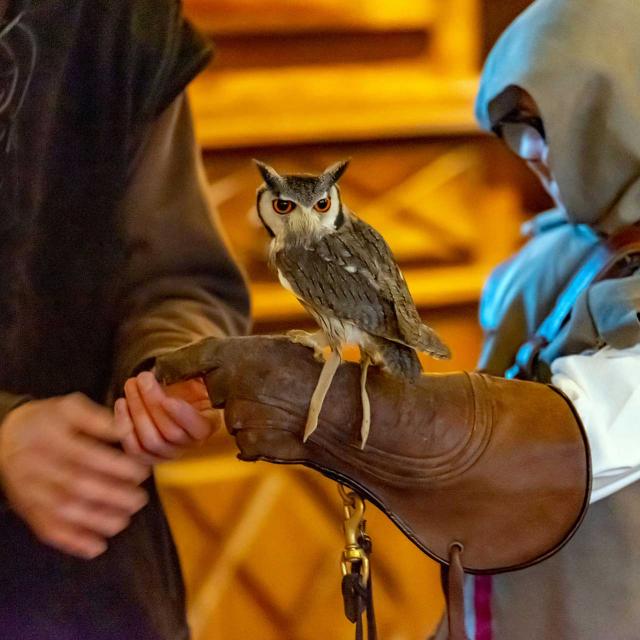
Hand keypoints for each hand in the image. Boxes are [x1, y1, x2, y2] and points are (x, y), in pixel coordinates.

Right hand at [0, 394, 149, 558]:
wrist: (2, 438)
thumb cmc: (45, 421)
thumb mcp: (69, 407)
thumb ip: (97, 418)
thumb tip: (125, 429)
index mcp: (53, 439)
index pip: (88, 456)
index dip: (118, 467)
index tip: (141, 472)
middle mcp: (41, 468)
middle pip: (79, 487)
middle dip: (115, 496)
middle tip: (140, 499)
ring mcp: (33, 493)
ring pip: (66, 513)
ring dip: (99, 521)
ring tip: (124, 519)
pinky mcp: (30, 511)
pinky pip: (49, 531)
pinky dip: (73, 543)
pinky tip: (97, 547)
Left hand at [117, 371, 221, 464]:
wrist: (175, 396)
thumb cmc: (186, 383)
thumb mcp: (195, 375)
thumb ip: (192, 372)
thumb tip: (182, 365)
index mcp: (208, 424)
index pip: (198, 428)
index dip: (182, 415)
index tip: (168, 399)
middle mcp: (190, 443)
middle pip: (170, 432)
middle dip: (152, 403)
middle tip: (143, 378)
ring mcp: (168, 452)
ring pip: (150, 441)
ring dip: (136, 411)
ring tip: (131, 385)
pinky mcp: (148, 456)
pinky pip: (134, 449)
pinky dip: (125, 426)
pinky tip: (122, 403)